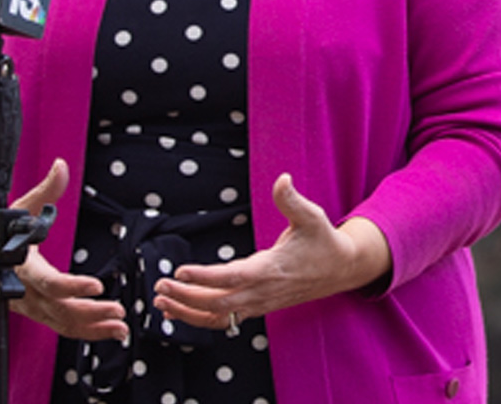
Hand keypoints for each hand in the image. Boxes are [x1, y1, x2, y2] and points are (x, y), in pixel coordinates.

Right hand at [5, 159, 128, 341]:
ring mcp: (30, 307)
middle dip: (91, 313)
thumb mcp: (21, 207)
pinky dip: (86, 332)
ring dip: (93, 327)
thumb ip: (45, 190)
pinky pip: (62, 327)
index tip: (98, 286)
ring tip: (121, 327)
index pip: (49, 284)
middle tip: (119, 311)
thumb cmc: (2, 229)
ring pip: (62, 323)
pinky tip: (110, 330)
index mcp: (22, 268)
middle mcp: (25, 293)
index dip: (73, 287)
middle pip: (60, 310)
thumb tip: (61, 166)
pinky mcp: (37, 313)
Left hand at [150, 173, 391, 326]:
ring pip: (219, 318)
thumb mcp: (312, 216)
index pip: (232, 277)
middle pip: (218, 304)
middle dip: (186, 298)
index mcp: (271, 269)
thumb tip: (282, 179)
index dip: (205, 277)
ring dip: (188, 313)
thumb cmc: (323, 242)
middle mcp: (262, 291)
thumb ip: (292, 200)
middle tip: (159, 287)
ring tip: (161, 303)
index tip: (180, 272)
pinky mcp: (258, 308)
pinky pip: (226, 320)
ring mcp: (260, 303)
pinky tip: (180, 311)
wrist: (341, 270)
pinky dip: (200, 319)